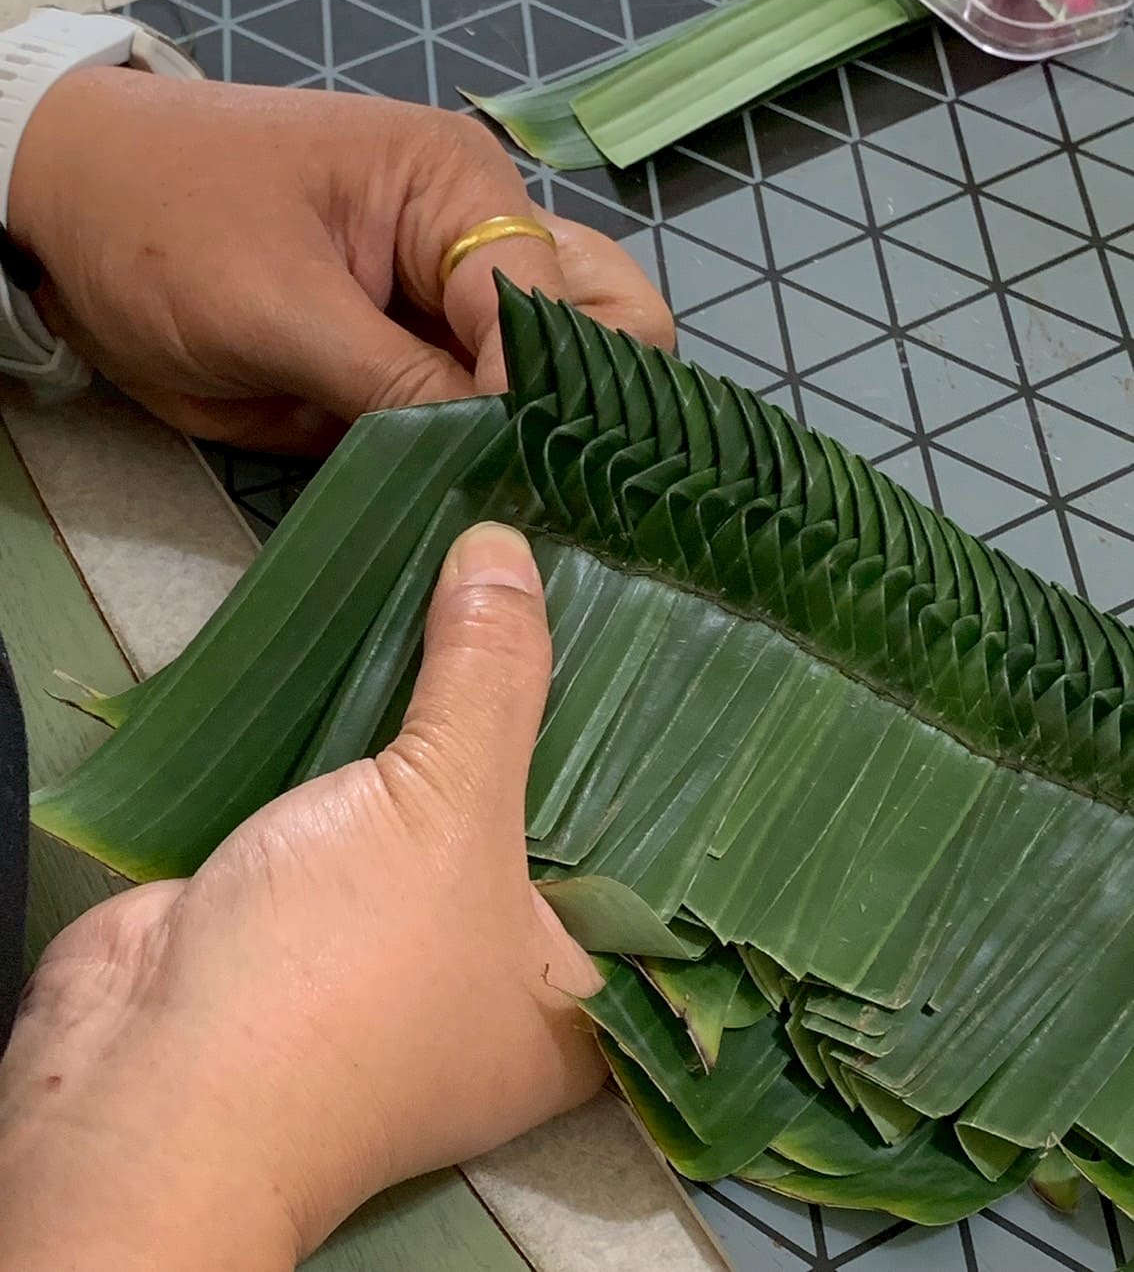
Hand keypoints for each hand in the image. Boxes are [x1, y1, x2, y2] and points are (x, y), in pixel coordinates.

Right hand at [0, 524, 604, 1270]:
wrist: (149, 1071)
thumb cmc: (347, 970)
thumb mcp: (448, 810)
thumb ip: (489, 680)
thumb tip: (508, 546)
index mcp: (575, 993)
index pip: (652, 858)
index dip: (661, 754)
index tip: (675, 649)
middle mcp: (500, 978)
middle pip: (544, 815)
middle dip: (548, 717)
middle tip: (587, 594)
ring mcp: (399, 944)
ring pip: (447, 805)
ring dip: (453, 717)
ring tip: (503, 596)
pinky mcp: (318, 908)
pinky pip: (369, 805)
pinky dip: (374, 739)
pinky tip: (401, 645)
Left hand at [8, 69, 673, 450]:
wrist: (67, 214)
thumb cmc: (159, 222)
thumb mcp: (272, 304)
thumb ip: (392, 380)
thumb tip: (492, 455)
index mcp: (457, 189)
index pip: (549, 302)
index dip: (538, 393)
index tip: (515, 474)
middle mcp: (480, 241)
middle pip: (602, 320)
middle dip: (593, 403)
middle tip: (559, 485)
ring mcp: (451, 303)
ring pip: (558, 371)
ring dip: (551, 435)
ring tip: (532, 503)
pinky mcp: (415, 357)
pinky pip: (478, 410)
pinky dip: (490, 455)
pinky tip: (486, 501)